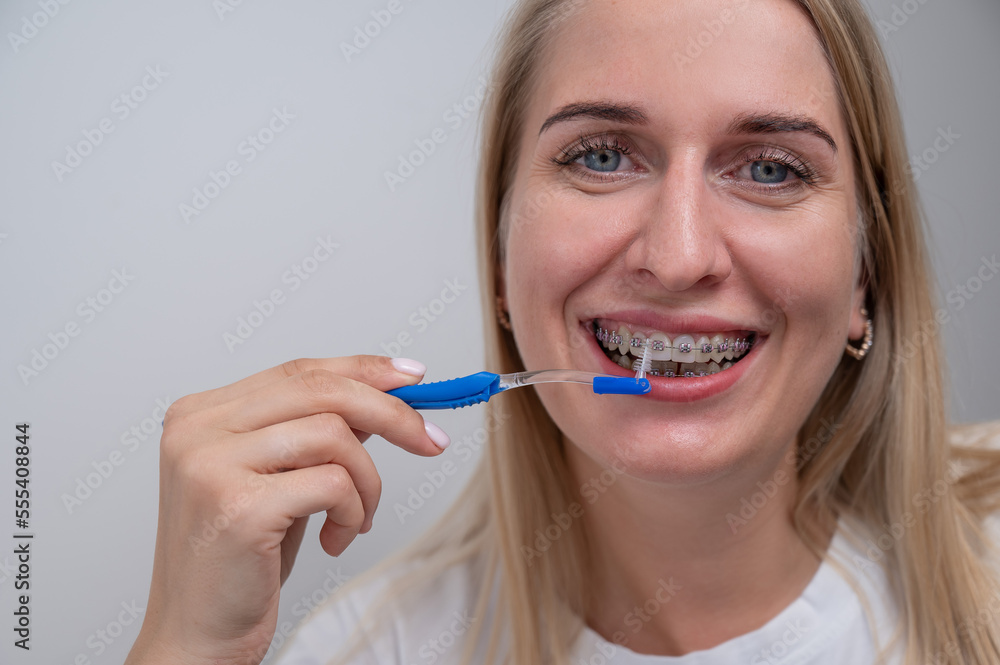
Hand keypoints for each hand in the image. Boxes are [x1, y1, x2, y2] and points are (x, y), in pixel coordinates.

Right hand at [124, 355, 447, 664]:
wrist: (196, 637)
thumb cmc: (239, 562)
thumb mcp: (281, 480)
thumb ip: (316, 433)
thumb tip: (382, 396)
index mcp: (201, 414)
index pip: (299, 371)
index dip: (364, 370)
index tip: (414, 378)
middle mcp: (197, 430)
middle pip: (321, 391)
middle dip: (392, 413)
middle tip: (430, 441)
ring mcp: (211, 464)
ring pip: (334, 435)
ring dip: (368, 482)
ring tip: (357, 520)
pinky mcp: (238, 506)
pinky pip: (333, 483)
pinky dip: (353, 511)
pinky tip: (336, 539)